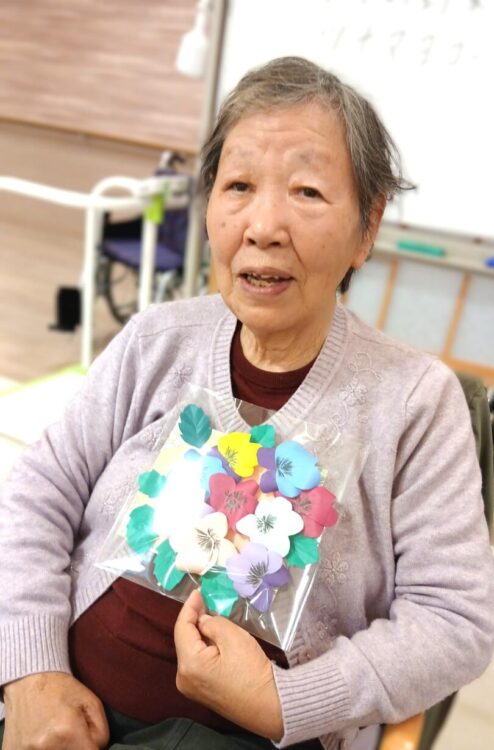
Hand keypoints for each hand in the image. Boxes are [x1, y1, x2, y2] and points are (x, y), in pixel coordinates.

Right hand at [2, 672, 108, 749]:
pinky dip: (43, 748)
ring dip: (59, 747)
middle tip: (70, 731)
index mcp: (67, 733)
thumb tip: (97, 749)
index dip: (92, 745)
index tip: (86, 735)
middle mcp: (46, 747)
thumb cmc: (61, 689)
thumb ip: (101, 732)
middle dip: (76, 746)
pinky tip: (41, 736)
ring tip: (55, 732)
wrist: (28, 680)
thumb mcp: (92, 703)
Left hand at [174, 590, 282, 740]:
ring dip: (199, 633)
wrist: (269, 706)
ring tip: (209, 614)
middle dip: (194, 619)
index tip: (198, 591)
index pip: (182, 628)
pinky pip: (197, 662)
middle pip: (184, 640)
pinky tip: (212, 636)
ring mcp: (191, 688)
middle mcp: (183, 678)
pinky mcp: (201, 692)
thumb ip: (213, 623)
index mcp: (189, 665)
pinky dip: (203, 647)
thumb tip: (203, 622)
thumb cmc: (252, 671)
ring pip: (191, 651)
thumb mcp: (234, 638)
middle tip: (205, 600)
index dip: (189, 607)